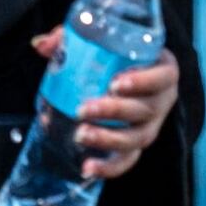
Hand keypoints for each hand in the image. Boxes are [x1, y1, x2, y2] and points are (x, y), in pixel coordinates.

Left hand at [30, 29, 180, 181]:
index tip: (115, 83)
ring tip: (81, 134)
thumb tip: (42, 45)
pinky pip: (126, 161)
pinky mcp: (135, 145)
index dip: (143, 82)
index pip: (163, 77)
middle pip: (145, 110)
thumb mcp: (101, 39)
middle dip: (114, 111)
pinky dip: (108, 168)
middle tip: (83, 109)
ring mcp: (150, 126)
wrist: (127, 74)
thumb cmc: (118, 53)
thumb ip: (72, 37)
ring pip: (136, 138)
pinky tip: (87, 168)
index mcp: (163, 71)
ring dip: (108, 138)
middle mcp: (162, 101)